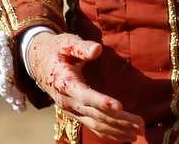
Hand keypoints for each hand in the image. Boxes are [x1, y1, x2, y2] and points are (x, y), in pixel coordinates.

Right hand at [25, 31, 142, 140]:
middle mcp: (68, 101)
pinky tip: (123, 136)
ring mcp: (71, 110)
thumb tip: (97, 50)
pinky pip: (92, 126)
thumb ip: (81, 47)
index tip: (120, 106)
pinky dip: (108, 133)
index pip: (86, 96)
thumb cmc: (56, 49)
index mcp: (66, 83)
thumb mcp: (66, 43)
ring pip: (95, 124)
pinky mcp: (75, 113)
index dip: (102, 102)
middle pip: (95, 114)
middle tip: (140, 124)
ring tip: (137, 133)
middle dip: (119, 120)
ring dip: (117, 130)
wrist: (38, 62)